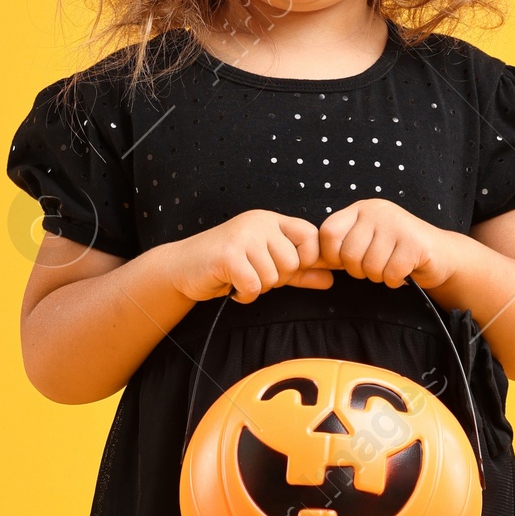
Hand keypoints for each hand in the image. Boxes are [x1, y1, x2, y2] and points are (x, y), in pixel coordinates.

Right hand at [163, 209, 334, 304]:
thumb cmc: (228, 266)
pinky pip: (253, 286)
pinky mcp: (228, 255)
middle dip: (275, 279)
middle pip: (292, 263)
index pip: (310, 236)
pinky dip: (244, 295)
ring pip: (273, 277)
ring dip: (257, 287)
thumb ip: (301, 272)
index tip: (285, 268)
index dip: (305, 259)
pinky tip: (230, 286)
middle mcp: (259, 223)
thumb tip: (331, 279)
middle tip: (252, 274)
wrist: (182, 268)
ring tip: (239, 278)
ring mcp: (242, 236)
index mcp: (271, 220)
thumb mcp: (268, 265)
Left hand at [318, 198, 454, 289]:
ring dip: (379, 276)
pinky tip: (404, 271)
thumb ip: (339, 247)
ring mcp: (397, 224)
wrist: (440, 253)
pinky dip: (395, 280)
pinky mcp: (415, 243)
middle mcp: (377, 211)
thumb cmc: (395, 251)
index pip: (329, 233)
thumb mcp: (365, 241)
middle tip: (376, 265)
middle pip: (348, 254)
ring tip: (391, 266)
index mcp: (360, 209)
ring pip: (370, 267)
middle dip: (359, 270)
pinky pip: (390, 274)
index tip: (345, 263)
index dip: (332, 256)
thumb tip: (309, 262)